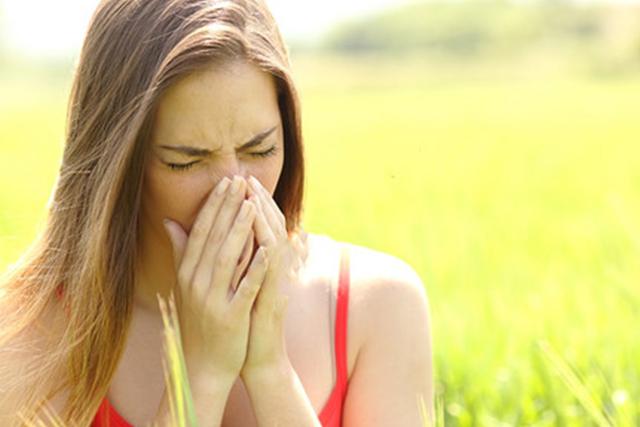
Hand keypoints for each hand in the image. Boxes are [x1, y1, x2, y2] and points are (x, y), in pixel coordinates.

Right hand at [161, 175, 267, 380]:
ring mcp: (212, 301)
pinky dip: (255, 269)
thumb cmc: (197, 323)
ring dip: (240, 229)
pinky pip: (245, 289)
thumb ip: (181, 253)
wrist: (201, 367)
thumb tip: (170, 221)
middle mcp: (195, 283)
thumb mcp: (185, 286)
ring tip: (251, 204)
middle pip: (213, 238)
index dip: (214, 206)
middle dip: (227, 208)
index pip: (201, 232)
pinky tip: (267, 249)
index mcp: (187, 274)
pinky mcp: (230, 317)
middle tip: (239, 180)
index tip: (226, 182)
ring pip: (227, 258)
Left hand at [239, 175, 307, 379]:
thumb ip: (235, 261)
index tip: (236, 182)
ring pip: (275, 240)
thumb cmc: (244, 320)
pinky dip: (268, 246)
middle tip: (245, 177)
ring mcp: (278, 280)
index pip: (259, 226)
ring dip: (264, 216)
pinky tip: (259, 229)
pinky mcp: (276, 294)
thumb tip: (227, 242)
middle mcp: (274, 268)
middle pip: (270, 226)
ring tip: (252, 193)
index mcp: (263, 264)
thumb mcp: (237, 285)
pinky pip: (274, 267)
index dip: (250, 203)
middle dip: (258, 201)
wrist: (254, 354)